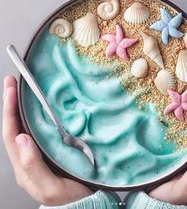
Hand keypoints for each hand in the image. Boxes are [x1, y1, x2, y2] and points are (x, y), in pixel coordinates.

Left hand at [2, 76, 92, 205]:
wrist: (84, 202)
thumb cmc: (68, 198)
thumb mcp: (50, 187)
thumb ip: (33, 166)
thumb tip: (21, 138)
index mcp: (24, 166)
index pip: (11, 134)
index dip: (9, 111)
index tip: (11, 90)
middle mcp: (27, 158)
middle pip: (14, 127)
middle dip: (11, 104)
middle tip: (12, 83)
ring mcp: (38, 153)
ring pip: (25, 127)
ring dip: (21, 108)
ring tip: (21, 90)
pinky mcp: (50, 150)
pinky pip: (39, 130)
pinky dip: (36, 116)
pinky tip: (41, 107)